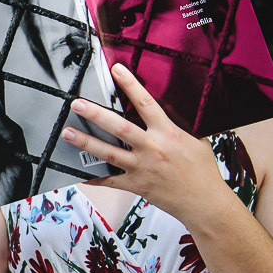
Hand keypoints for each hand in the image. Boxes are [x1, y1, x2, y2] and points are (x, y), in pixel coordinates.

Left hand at [61, 63, 230, 224]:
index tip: (116, 70)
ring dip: (85, 142)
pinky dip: (92, 177)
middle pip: (119, 127)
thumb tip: (169, 114)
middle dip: (95, 115)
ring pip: (108, 153)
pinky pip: (109, 181)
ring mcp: (142, 167)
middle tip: (77, 104)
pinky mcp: (136, 185)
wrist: (205, 202)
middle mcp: (152, 148)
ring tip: (67, 133)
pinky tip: (77, 172)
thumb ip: (178, 128)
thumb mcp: (196, 141)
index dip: (130, 85)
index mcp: (167, 133)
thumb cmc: (203, 171)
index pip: (146, 103)